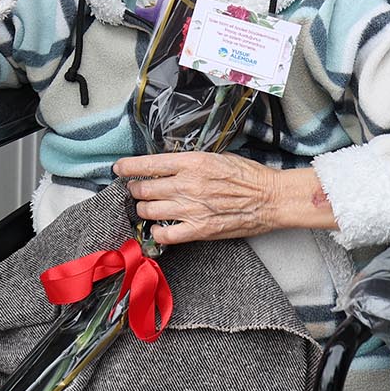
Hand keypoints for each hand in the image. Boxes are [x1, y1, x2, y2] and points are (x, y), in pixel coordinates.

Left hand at [113, 153, 333, 244]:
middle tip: (136, 190)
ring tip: (147, 207)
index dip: (128, 167)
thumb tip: (164, 165)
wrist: (270, 198)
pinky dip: (156, 231)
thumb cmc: (247, 175)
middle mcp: (187, 184)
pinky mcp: (199, 229)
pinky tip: (159, 227)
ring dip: (143, 209)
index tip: (118, 169)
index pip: (148, 164)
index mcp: (191, 162)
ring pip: (149, 210)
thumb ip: (188, 162)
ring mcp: (192, 208)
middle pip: (143, 188)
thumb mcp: (215, 156)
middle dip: (135, 189)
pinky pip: (165, 234)